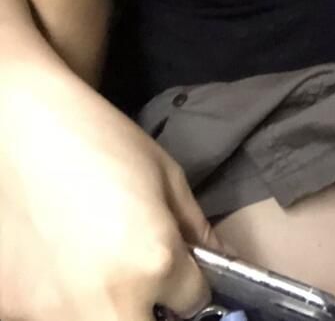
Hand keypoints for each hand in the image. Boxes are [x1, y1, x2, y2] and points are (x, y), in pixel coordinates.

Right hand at [0, 67, 223, 320]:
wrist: (25, 127)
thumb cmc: (100, 138)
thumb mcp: (165, 174)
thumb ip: (195, 227)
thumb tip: (219, 259)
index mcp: (155, 263)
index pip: (194, 303)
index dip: (188, 280)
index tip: (176, 265)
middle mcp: (109, 302)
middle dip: (151, 307)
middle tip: (138, 271)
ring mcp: (57, 314)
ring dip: (106, 305)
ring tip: (93, 261)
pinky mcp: (14, 311)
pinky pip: (55, 316)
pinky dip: (62, 299)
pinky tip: (58, 260)